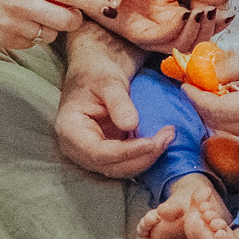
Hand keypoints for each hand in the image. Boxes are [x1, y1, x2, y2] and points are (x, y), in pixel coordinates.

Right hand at [0, 0, 113, 50]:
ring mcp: (12, 24)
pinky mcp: (6, 41)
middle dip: (73, 18)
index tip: (111, 9)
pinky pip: (35, 42)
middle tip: (64, 10)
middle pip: (68, 20)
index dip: (94, 2)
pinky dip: (33, 34)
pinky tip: (17, 21)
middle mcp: (20, 1)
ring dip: (50, 26)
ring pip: (52, 33)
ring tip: (31, 12)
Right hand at [53, 49, 171, 177]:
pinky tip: (162, 139)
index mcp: (70, 131)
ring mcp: (93, 153)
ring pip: (122, 168)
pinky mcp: (109, 153)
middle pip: (111, 166)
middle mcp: (78, 148)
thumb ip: (118, 102)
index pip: (98, 153)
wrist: (96, 70)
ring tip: (168, 136)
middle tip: (167, 136)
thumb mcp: (108, 81)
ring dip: (147, 158)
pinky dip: (146, 155)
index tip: (152, 143)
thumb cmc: (97, 71)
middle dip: (142, 157)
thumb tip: (131, 125)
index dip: (126, 152)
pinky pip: (128, 161)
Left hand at [110, 0, 231, 51]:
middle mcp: (168, 33)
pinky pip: (162, 38)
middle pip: (195, 42)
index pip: (204, 31)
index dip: (217, 26)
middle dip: (208, 29)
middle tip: (214, 12)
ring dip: (196, 30)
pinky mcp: (139, 36)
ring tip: (204, 12)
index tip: (228, 15)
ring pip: (182, 44)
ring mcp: (154, 37)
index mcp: (179, 22)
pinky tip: (186, 15)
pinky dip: (177, 28)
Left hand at [179, 41, 238, 143]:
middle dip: (203, 107)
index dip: (197, 99)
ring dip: (217, 114)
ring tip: (210, 92)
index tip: (185, 86)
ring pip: (233, 131)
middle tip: (193, 89)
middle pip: (222, 124)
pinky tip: (231, 101)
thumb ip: (233, 68)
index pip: (218, 109)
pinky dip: (234, 119)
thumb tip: (207, 77)